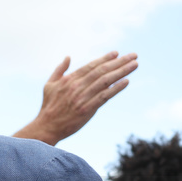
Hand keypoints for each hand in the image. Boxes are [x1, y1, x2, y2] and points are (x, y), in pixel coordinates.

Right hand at [14, 51, 136, 144]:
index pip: (91, 66)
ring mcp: (82, 98)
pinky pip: (104, 97)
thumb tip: (68, 57)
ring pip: (105, 81)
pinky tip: (126, 82)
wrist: (47, 127)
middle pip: (102, 71)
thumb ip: (59, 70)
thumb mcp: (49, 85)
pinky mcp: (87, 109)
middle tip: (133, 55)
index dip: (105, 58)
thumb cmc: (48, 106)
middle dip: (119, 62)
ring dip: (122, 72)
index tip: (117, 53)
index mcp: (69, 79)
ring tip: (134, 65)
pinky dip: (116, 88)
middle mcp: (77, 86)